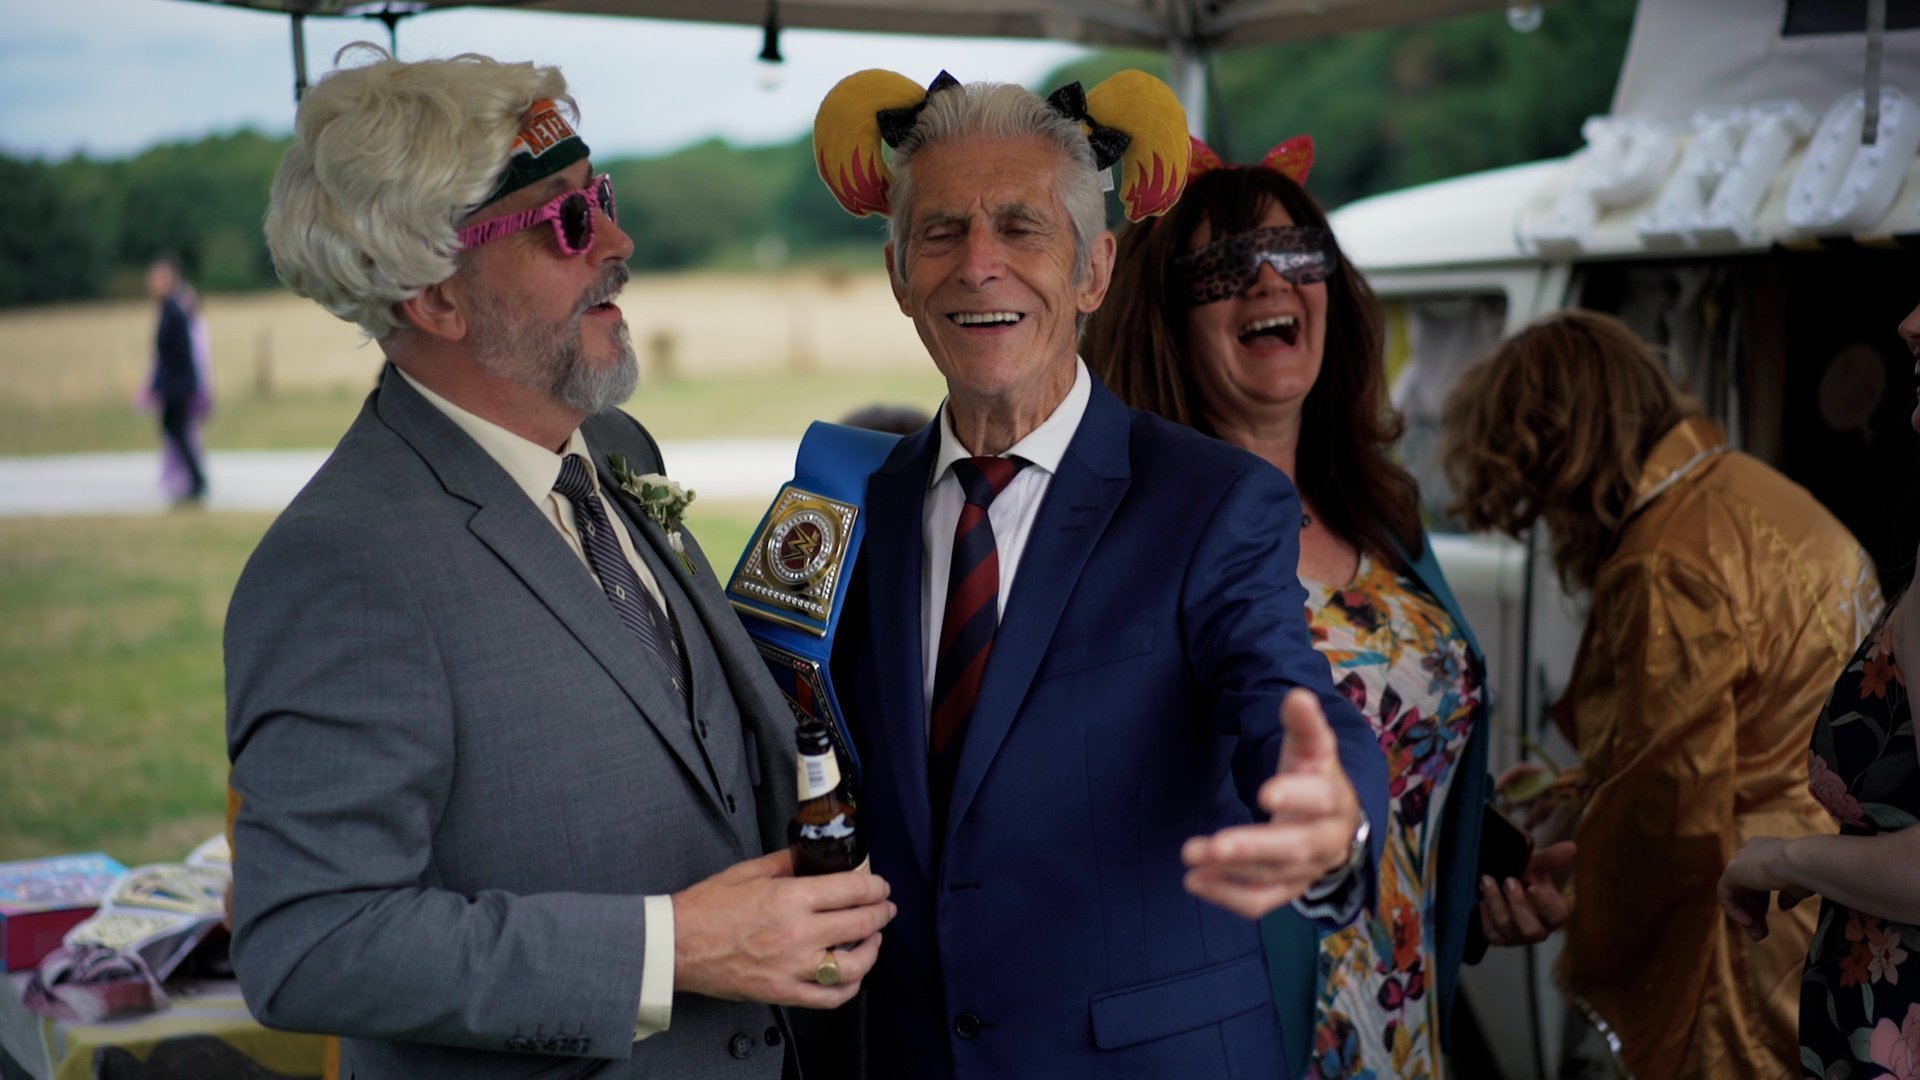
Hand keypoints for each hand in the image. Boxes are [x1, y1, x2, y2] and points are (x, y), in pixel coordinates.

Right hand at [672, 848, 895, 1007]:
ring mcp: (792, 967)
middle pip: (861, 924)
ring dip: (872, 950)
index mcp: (790, 898)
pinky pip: (829, 997)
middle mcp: (797, 933)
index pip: (852, 891)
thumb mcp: (749, 871)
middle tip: (885, 907)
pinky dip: (849, 987)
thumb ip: (787, 862)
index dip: (876, 887)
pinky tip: (851, 975)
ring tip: (873, 940)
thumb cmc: (706, 909)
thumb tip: (813, 855)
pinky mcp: (783, 991)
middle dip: (882, 913)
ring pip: (853, 965)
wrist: (676, 945)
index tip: (880, 886)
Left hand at [1181, 689, 1361, 918]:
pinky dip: (1226, 896)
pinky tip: (1194, 881)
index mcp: (1334, 799)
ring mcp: (1307, 872)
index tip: (1264, 793)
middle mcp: (1326, 841)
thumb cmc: (1316, 778)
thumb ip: (1303, 724)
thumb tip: (1298, 696)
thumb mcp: (1312, 748)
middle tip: (1215, 844)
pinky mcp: (1287, 890)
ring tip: (1190, 854)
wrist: (1338, 823)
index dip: (1295, 796)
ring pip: (1271, 877)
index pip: (1320, 799)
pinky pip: (1260, 901)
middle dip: (1253, 847)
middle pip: (1293, 848)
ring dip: (1230, 870)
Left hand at [1478, 841, 1574, 945]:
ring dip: (1495, 903)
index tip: (1532, 885)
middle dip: (1518, 905)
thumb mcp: (1536, 863)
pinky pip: (1491, 934)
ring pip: (1507, 929)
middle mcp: (1539, 930)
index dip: (1545, 902)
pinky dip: (1485, 914)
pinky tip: (1482, 898)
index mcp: (1554, 914)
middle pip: (1531, 930)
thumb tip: (1571, 847)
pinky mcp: (1499, 938)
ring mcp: (1517, 937)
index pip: (1557, 916)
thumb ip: (1551, 857)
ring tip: (1487, 881)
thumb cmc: (1524, 873)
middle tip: (1509, 880)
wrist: (1501, 878)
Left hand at [1718, 836, 1807, 941]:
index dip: (1763, 899)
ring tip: (1758, 936)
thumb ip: (1789, 894)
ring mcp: (1739, 861)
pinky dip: (1734, 910)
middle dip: (1755, 912)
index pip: (1759, 878)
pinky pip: (1726, 895)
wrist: (1801, 862)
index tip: (1774, 913)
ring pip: (1737, 894)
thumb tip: (1782, 907)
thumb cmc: (1807, 871)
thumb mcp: (1799, 885)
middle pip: (1747, 888)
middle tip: (1762, 934)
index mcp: (1766, 850)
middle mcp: (1750, 852)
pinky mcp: (1731, 871)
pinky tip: (1748, 923)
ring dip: (1747, 916)